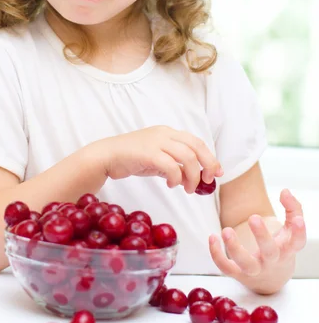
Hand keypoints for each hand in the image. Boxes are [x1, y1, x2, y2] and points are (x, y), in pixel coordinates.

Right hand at [89, 125, 223, 192]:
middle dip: (207, 165)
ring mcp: (156, 142)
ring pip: (187, 156)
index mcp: (168, 132)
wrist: (106, 156)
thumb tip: (190, 178)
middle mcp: (165, 134)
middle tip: (207, 182)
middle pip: (196, 146)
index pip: (196, 142)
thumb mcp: (156, 160)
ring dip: (192, 176)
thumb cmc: (130, 158)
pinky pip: (171, 166)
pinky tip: (170, 184)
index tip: (216, 173)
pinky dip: (176, 178)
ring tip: (187, 189)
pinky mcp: (148, 153)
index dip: (210, 157)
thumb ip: (173, 166)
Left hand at [209, 189, 306, 291]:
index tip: (298, 220)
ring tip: (226, 230)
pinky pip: (226, 267)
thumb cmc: (281, 248)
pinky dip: (217, 255)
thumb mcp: (290, 231)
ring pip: (245, 263)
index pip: (297, 242)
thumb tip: (285, 191)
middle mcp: (272, 261)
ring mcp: (255, 269)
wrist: (271, 280)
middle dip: (262, 236)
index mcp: (286, 249)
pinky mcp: (239, 274)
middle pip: (270, 252)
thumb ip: (292, 209)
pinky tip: (212, 237)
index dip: (299, 232)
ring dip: (234, 248)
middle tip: (254, 217)